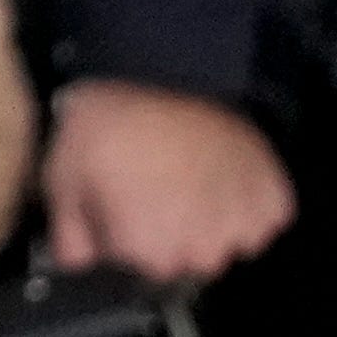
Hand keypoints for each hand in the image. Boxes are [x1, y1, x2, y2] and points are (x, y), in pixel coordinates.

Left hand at [38, 77, 298, 281]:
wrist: (167, 65)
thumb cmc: (112, 121)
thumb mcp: (64, 175)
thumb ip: (68, 236)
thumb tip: (76, 266)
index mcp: (148, 254)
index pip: (138, 271)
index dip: (127, 239)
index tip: (122, 205)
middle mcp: (201, 252)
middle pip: (186, 261)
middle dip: (171, 234)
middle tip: (158, 185)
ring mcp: (241, 226)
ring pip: (226, 243)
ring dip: (212, 220)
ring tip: (191, 175)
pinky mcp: (272, 199)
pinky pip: (263, 219)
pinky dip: (248, 202)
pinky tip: (223, 171)